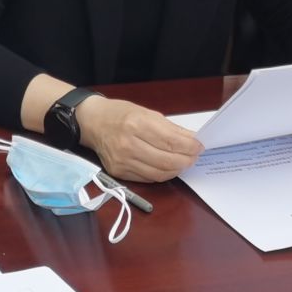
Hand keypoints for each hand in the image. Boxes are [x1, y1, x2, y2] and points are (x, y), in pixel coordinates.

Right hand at [76, 96, 202, 182]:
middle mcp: (128, 144)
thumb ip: (170, 128)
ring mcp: (122, 161)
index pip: (171, 142)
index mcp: (136, 124)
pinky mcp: (118, 172)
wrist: (91, 122)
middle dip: (186, 160)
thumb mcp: (147, 112)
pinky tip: (167, 167)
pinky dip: (161, 174)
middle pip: (167, 161)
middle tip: (193, 157)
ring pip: (159, 174)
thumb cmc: (120, 113)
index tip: (199, 147)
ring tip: (182, 162)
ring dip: (176, 170)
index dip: (189, 147)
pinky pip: (147, 178)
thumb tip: (192, 140)